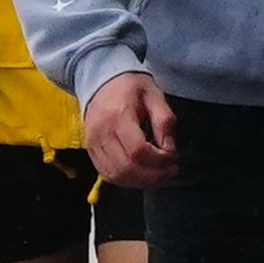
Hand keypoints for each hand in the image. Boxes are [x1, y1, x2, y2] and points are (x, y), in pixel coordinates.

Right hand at [85, 71, 178, 188]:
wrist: (98, 81)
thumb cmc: (129, 86)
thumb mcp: (154, 95)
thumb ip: (164, 120)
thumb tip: (169, 148)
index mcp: (118, 116)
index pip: (138, 150)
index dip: (159, 160)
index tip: (173, 156)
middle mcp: (101, 133)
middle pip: (126, 168)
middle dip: (153, 175)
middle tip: (171, 172)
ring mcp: (93, 144)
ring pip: (116, 175)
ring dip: (140, 181)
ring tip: (159, 176)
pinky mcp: (90, 151)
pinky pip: (107, 174)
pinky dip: (126, 180)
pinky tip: (141, 175)